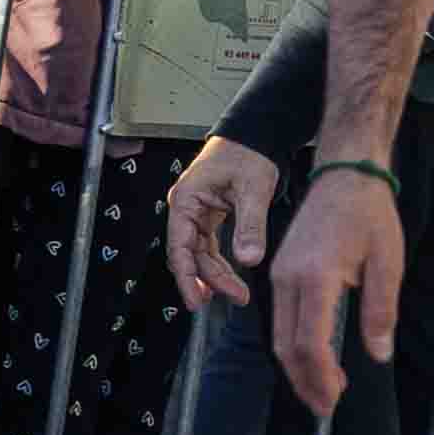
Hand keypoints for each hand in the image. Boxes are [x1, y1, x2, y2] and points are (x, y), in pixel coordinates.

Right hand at [163, 141, 277, 313]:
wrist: (254, 133)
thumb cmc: (248, 152)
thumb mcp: (253, 188)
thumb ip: (251, 224)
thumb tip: (249, 259)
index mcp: (185, 200)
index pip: (180, 247)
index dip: (187, 277)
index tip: (196, 301)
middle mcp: (185, 208)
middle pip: (190, 254)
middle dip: (209, 279)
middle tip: (234, 297)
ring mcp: (196, 212)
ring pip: (200, 252)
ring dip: (216, 274)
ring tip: (236, 294)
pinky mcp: (208, 215)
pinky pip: (209, 244)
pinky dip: (220, 261)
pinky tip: (229, 277)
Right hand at [264, 158, 408, 417]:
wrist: (345, 176)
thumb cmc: (371, 215)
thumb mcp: (388, 262)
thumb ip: (381, 311)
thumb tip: (378, 355)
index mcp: (315, 278)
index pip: (309, 342)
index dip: (320, 376)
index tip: (334, 398)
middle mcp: (287, 280)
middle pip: (286, 345)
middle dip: (305, 380)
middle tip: (325, 407)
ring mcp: (279, 275)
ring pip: (279, 334)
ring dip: (298, 366)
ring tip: (322, 390)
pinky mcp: (280, 271)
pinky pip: (281, 317)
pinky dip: (295, 343)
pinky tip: (314, 355)